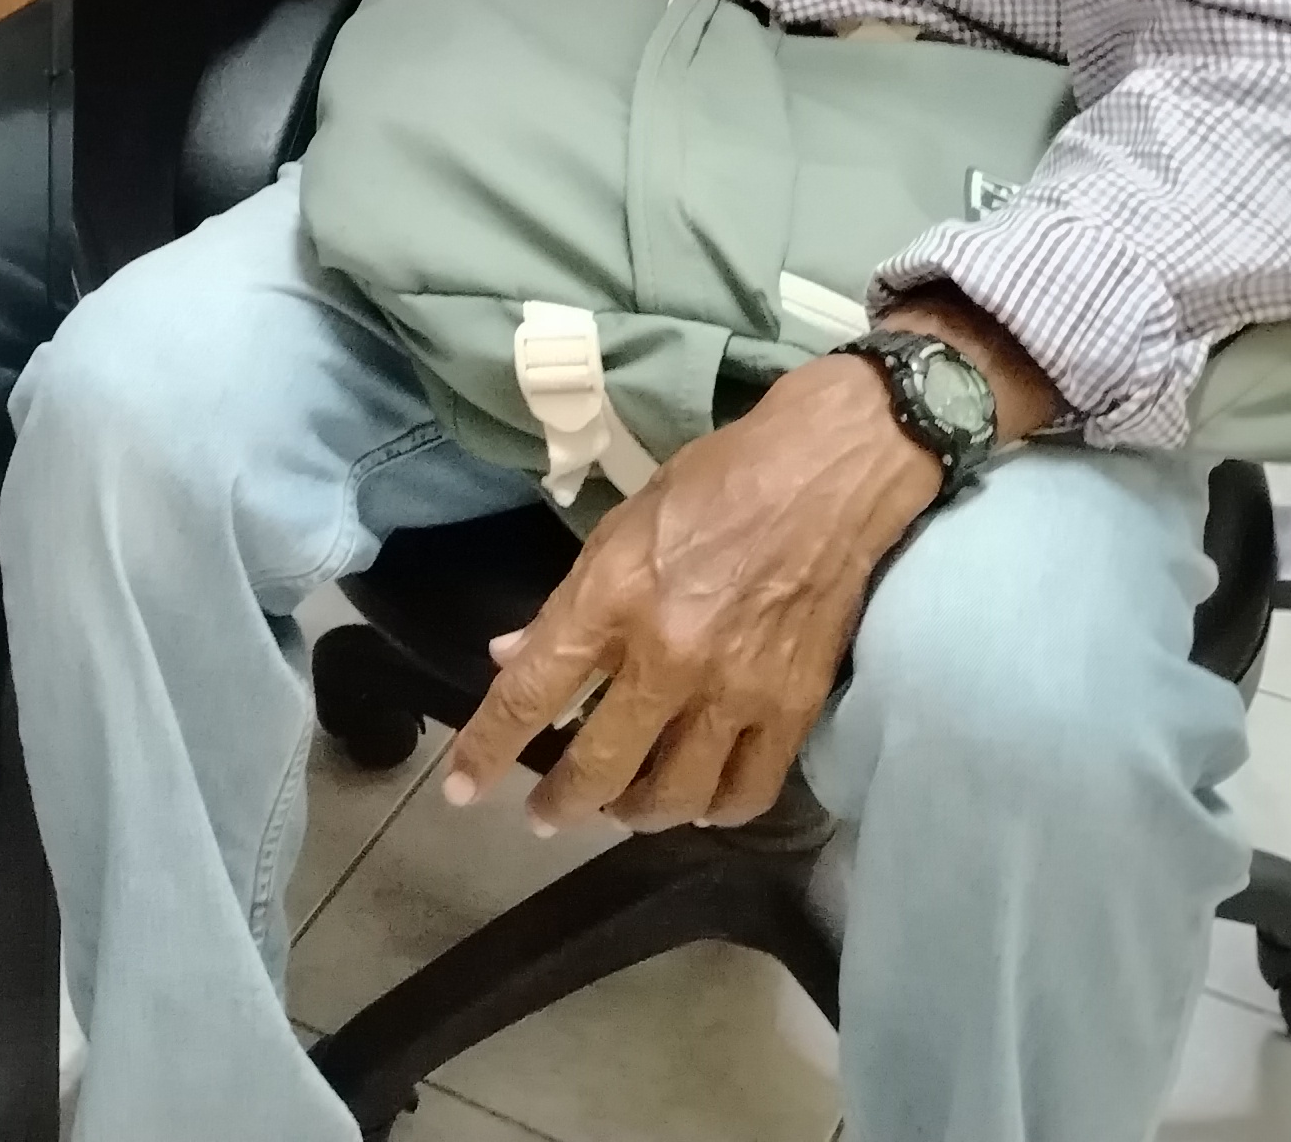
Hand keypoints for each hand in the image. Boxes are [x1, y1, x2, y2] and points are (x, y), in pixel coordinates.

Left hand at [436, 355, 942, 834]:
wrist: (829, 474)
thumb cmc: (716, 483)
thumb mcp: (620, 528)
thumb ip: (566, 605)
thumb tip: (510, 658)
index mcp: (613, 597)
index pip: (532, 692)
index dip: (487, 748)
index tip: (460, 789)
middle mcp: (669, 654)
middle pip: (600, 765)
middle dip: (561, 804)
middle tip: (544, 816)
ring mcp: (736, 689)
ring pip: (673, 796)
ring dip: (635, 814)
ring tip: (620, 808)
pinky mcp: (793, 708)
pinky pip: (746, 792)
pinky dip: (714, 810)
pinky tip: (697, 803)